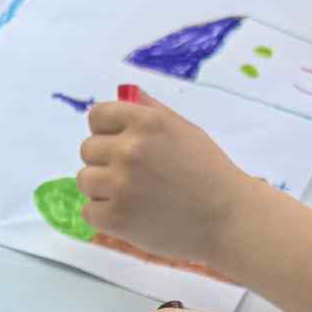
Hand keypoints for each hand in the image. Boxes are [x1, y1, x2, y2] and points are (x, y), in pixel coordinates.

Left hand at [78, 89, 256, 268]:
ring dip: (102, 189)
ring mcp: (121, 184)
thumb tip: (124, 93)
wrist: (227, 219)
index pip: (97, 116)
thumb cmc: (209, 173)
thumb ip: (150, 111)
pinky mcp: (116, 217)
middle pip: (87, 149)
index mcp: (146, 122)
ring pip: (84, 180)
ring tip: (132, 197)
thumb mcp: (184, 130)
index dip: (105, 131)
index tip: (119, 145)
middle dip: (104, 162)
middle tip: (133, 177)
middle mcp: (130, 149)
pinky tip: (130, 215)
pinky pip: (89, 211)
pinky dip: (105, 216)